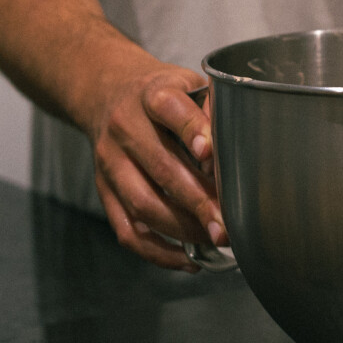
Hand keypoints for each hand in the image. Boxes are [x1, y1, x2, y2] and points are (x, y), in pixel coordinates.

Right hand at [83, 64, 222, 271]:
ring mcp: (110, 162)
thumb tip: (240, 144)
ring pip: (143, 204)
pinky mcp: (103, 190)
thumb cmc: (162, 95)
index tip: (211, 153)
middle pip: (160, 168)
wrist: (106, 94)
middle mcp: (125, 127)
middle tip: (228, 223)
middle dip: (199, 200)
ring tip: (216, 239)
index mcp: (151, 94)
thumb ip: (213, 108)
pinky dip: (158, 252)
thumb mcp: (187, 84)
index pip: (169, 109)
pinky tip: (189, 259)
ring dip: (183, 229)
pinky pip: (127, 230)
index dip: (192, 130)